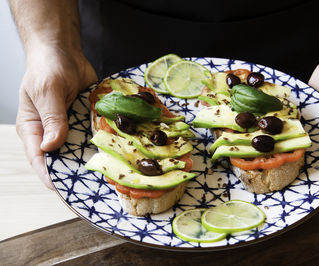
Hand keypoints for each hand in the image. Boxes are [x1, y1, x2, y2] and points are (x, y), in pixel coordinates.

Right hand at [16, 45, 96, 188]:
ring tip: (109, 173)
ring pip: (81, 149)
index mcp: (34, 128)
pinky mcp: (85, 120)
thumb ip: (52, 117)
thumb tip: (50, 146)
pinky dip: (103, 142)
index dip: (51, 176)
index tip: (65, 189)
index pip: (39, 158)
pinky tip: (117, 151)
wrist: (64, 52)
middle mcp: (52, 131)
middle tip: (95, 185)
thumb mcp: (47, 91)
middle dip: (77, 171)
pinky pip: (94, 135)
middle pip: (62, 158)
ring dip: (93, 158)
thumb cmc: (48, 68)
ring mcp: (70, 127)